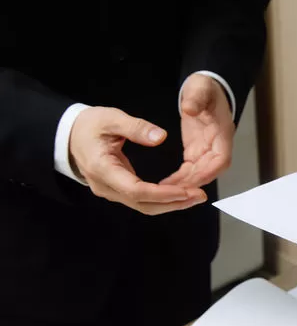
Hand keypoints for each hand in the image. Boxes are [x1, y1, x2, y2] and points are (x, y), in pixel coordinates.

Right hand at [70, 107, 206, 214]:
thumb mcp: (110, 118)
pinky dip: (163, 199)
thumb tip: (161, 137)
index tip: (186, 190)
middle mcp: (106, 186)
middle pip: (143, 205)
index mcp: (102, 169)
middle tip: (199, 196)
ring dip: (171, 204)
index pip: (136, 190)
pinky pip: (142, 200)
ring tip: (195, 196)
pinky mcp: (118, 190)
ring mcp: (111, 191)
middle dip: (173, 203)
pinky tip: (181, 193)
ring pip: (144, 206)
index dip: (162, 194)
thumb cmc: (89, 125)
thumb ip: (135, 127)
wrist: (68, 136)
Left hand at [161, 73, 234, 186]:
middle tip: (173, 192)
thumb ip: (196, 97)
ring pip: (200, 173)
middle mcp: (218, 145)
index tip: (193, 180)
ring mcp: (208, 149)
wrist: (205, 88)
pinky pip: (191, 169)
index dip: (209, 172)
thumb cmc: (205, 87)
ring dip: (185, 184)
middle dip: (193, 183)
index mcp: (222, 132)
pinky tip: (165, 185)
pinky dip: (180, 178)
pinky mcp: (197, 150)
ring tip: (165, 192)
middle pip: (210, 171)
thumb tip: (189, 109)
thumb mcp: (200, 87)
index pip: (221, 159)